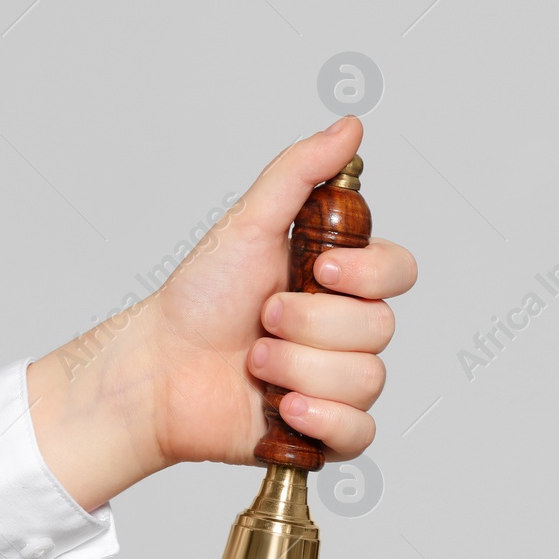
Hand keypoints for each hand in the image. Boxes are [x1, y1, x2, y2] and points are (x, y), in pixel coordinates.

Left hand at [27, 117, 417, 511]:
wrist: (158, 367)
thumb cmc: (198, 298)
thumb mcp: (249, 224)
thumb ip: (301, 173)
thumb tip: (350, 126)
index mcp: (341, 281)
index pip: (400, 271)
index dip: (369, 272)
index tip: (318, 267)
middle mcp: (347, 330)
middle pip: (380, 328)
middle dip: (310, 323)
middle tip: (261, 319)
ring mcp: (339, 381)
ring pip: (367, 379)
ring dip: (299, 368)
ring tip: (255, 363)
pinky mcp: (326, 431)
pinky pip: (360, 432)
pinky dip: (320, 419)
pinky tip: (280, 406)